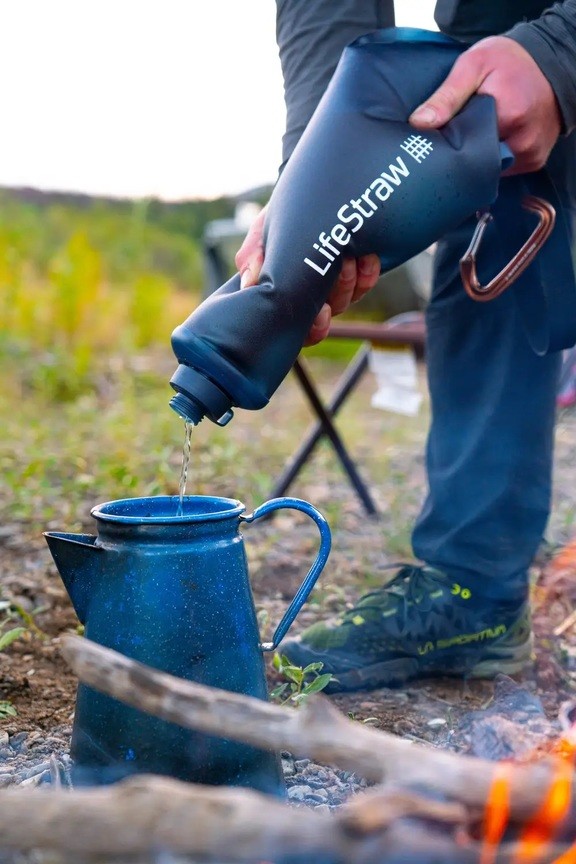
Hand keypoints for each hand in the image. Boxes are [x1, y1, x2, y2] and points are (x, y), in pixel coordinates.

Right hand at [235, 205, 379, 345]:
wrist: (306, 192)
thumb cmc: (280, 217)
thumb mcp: (262, 232)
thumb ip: (253, 255)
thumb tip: (249, 282)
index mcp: (287, 295)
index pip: (299, 328)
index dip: (313, 329)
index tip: (321, 311)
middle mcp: (311, 296)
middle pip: (327, 317)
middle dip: (335, 298)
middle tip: (338, 272)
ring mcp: (335, 285)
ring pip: (346, 299)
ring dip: (350, 281)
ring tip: (349, 257)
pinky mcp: (358, 272)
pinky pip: (367, 283)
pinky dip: (368, 272)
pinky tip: (368, 257)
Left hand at [409, 36, 561, 174]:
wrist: (552, 62)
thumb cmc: (509, 61)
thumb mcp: (474, 65)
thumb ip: (447, 95)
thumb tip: (419, 123)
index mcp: (508, 116)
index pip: (464, 146)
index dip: (449, 143)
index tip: (439, 135)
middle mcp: (522, 142)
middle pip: (477, 161)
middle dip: (463, 151)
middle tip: (455, 134)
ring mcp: (530, 155)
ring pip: (490, 169)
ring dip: (478, 156)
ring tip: (474, 135)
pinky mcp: (534, 162)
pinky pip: (505, 169)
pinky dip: (493, 159)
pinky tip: (490, 141)